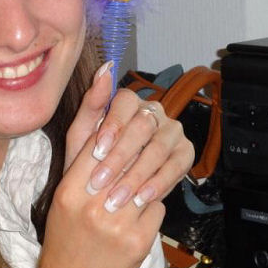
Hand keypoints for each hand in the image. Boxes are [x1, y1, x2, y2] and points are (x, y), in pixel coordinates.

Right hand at [26, 65, 193, 267]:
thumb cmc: (65, 236)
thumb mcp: (63, 188)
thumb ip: (83, 140)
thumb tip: (104, 79)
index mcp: (68, 189)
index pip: (99, 137)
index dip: (117, 121)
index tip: (125, 102)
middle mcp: (91, 204)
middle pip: (130, 153)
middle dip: (142, 142)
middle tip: (149, 134)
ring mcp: (117, 224)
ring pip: (149, 177)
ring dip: (150, 173)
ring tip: (143, 175)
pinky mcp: (138, 243)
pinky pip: (158, 206)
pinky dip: (153, 203)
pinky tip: (140, 210)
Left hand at [86, 82, 194, 212]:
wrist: (106, 191)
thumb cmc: (90, 160)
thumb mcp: (81, 136)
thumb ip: (91, 104)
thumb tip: (104, 68)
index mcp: (128, 103)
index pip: (126, 102)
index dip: (112, 126)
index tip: (97, 151)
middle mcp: (153, 112)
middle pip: (143, 125)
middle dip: (120, 156)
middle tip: (101, 181)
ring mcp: (172, 131)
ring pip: (159, 147)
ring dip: (137, 174)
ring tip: (119, 197)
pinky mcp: (185, 152)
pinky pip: (177, 165)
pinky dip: (158, 183)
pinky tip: (142, 198)